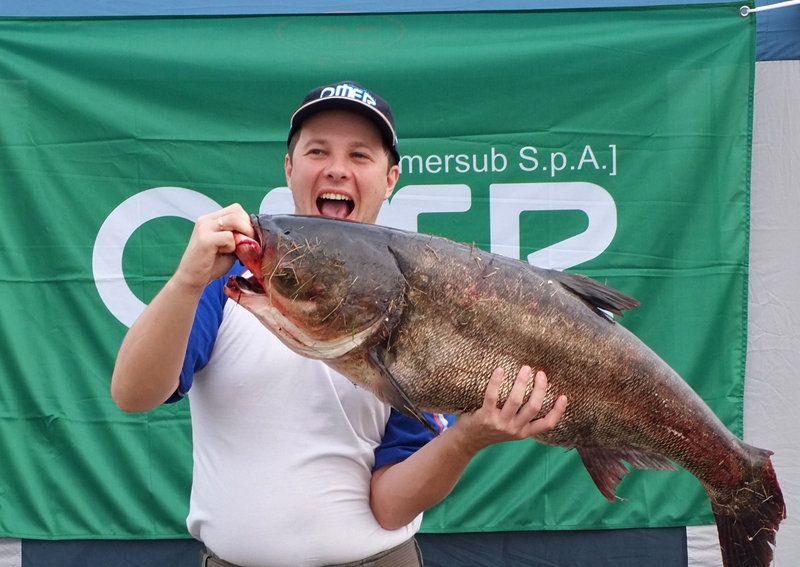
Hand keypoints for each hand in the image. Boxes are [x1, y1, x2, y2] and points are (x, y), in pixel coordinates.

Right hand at [173, 203, 254, 290]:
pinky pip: (228, 237)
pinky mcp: (205, 240)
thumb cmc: (211, 265)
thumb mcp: (229, 247)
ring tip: (242, 247)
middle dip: (249, 226)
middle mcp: (206, 220)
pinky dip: (232, 246)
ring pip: (234, 219)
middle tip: (253, 242)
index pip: (235, 210)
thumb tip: (256, 233)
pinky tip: (225, 253)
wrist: (192, 279)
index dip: (247, 221)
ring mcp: (204, 228)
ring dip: (244, 233)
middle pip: (236, 211)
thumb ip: (238, 237)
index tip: (253, 236)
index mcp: (211, 220)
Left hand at [450, 366, 567, 455]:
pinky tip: (500, 370)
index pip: (546, 424)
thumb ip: (520, 416)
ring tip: (525, 369)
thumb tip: (533, 389)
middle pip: (534, 408)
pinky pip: (492, 397)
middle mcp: (514, 429)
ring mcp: (499, 424)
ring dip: (522, 383)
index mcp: (523, 432)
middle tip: (540, 373)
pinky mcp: (484, 417)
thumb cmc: (489, 429)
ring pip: (515, 401)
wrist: (466, 441)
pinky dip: (496, 382)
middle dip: (540, 389)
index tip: (564, 396)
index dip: (558, 411)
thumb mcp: (509, 428)